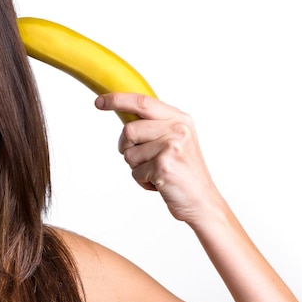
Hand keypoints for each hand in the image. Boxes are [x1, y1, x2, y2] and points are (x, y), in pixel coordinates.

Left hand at [95, 93, 223, 224]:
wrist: (202, 201)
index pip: (142, 101)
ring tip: (156, 172)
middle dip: (126, 147)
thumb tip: (121, 111)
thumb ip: (153, 124)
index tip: (99, 102)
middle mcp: (178, 129)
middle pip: (129, 130)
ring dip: (136, 167)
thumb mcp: (175, 138)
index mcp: (179, 118)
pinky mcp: (164, 166)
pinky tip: (160, 183)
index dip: (117, 100)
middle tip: (142, 159)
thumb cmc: (183, 171)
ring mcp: (172, 147)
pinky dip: (142, 181)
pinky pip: (135, 172)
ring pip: (129, 154)